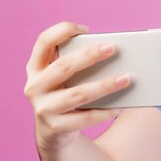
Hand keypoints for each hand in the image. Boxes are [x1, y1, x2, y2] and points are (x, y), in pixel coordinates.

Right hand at [24, 21, 130, 151]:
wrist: (54, 131)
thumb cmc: (66, 92)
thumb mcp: (64, 76)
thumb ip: (79, 63)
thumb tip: (112, 52)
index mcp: (36, 67)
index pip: (43, 42)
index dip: (62, 31)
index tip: (85, 28)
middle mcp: (34, 86)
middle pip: (63, 66)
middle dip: (89, 55)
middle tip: (113, 48)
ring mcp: (43, 108)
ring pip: (77, 94)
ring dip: (104, 85)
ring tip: (126, 78)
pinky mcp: (55, 128)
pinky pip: (85, 118)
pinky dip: (105, 112)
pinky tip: (122, 106)